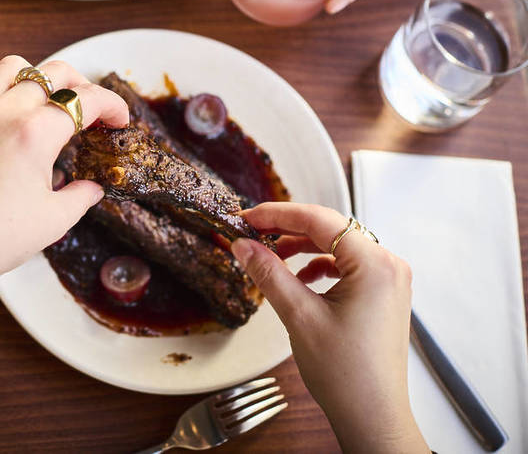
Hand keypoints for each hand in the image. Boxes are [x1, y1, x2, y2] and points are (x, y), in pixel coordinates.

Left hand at [0, 55, 129, 313]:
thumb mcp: (52, 221)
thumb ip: (80, 197)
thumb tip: (91, 188)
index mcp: (35, 133)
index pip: (86, 101)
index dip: (112, 106)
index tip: (120, 122)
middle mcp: (5, 112)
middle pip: (54, 72)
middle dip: (82, 86)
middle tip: (93, 113)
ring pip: (15, 67)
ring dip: (40, 78)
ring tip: (52, 104)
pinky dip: (2, 90)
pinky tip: (11, 115)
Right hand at [230, 203, 428, 453]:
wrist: (373, 416)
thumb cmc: (344, 372)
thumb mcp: (299, 316)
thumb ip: (269, 273)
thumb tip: (242, 244)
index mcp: (375, 264)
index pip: (319, 220)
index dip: (278, 214)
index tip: (246, 217)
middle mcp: (388, 265)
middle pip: (330, 229)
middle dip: (288, 228)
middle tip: (251, 231)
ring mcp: (389, 280)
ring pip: (338, 246)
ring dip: (302, 246)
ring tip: (270, 256)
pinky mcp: (383, 295)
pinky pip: (347, 265)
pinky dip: (319, 264)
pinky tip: (299, 277)